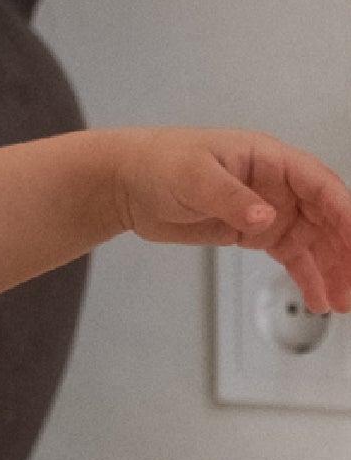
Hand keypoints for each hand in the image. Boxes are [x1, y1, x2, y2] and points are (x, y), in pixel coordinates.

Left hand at [113, 128, 350, 313]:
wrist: (129, 183)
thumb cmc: (160, 163)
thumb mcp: (195, 177)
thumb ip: (232, 198)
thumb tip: (266, 217)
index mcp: (269, 159)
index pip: (320, 185)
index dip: (343, 212)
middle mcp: (277, 184)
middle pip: (326, 217)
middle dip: (344, 249)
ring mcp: (269, 209)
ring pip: (314, 241)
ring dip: (331, 269)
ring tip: (341, 301)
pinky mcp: (255, 232)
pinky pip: (292, 256)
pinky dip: (307, 276)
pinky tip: (319, 298)